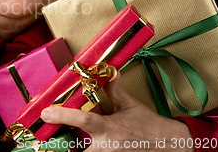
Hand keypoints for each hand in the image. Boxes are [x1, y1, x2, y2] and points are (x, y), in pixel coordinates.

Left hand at [40, 73, 193, 150]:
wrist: (171, 146)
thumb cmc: (150, 126)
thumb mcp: (130, 106)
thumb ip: (114, 91)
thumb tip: (108, 73)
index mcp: (109, 129)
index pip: (83, 121)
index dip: (62, 115)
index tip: (46, 113)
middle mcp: (106, 147)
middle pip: (75, 147)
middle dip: (63, 142)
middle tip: (52, 134)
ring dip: (75, 147)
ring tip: (65, 142)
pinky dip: (87, 149)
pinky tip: (86, 144)